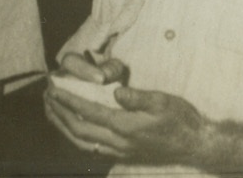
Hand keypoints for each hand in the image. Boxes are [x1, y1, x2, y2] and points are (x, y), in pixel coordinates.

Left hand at [46, 72, 205, 164]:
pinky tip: (70, 127)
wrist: (195, 145)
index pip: (90, 113)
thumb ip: (137, 97)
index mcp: (126, 127)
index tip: (55, 87)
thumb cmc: (180, 119)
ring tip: (51, 109)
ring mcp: (120, 151)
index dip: (70, 100)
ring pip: (83, 142)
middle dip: (60, 112)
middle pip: (80, 130)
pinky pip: (92, 148)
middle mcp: (119, 143)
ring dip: (63, 126)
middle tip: (46, 94)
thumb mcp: (162, 101)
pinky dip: (76, 137)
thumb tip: (114, 91)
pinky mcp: (123, 155)